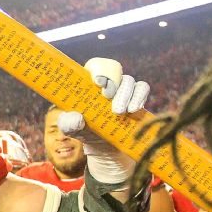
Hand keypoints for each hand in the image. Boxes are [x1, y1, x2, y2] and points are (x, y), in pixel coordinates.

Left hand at [58, 57, 148, 183]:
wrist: (104, 146)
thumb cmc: (85, 130)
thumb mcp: (71, 128)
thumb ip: (68, 123)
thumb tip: (76, 117)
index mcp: (89, 82)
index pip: (96, 65)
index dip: (99, 70)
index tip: (97, 82)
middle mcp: (108, 81)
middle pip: (114, 70)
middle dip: (112, 83)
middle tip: (107, 98)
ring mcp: (123, 88)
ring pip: (129, 81)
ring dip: (125, 94)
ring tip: (119, 112)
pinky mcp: (137, 97)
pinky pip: (143, 88)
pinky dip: (140, 97)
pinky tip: (134, 110)